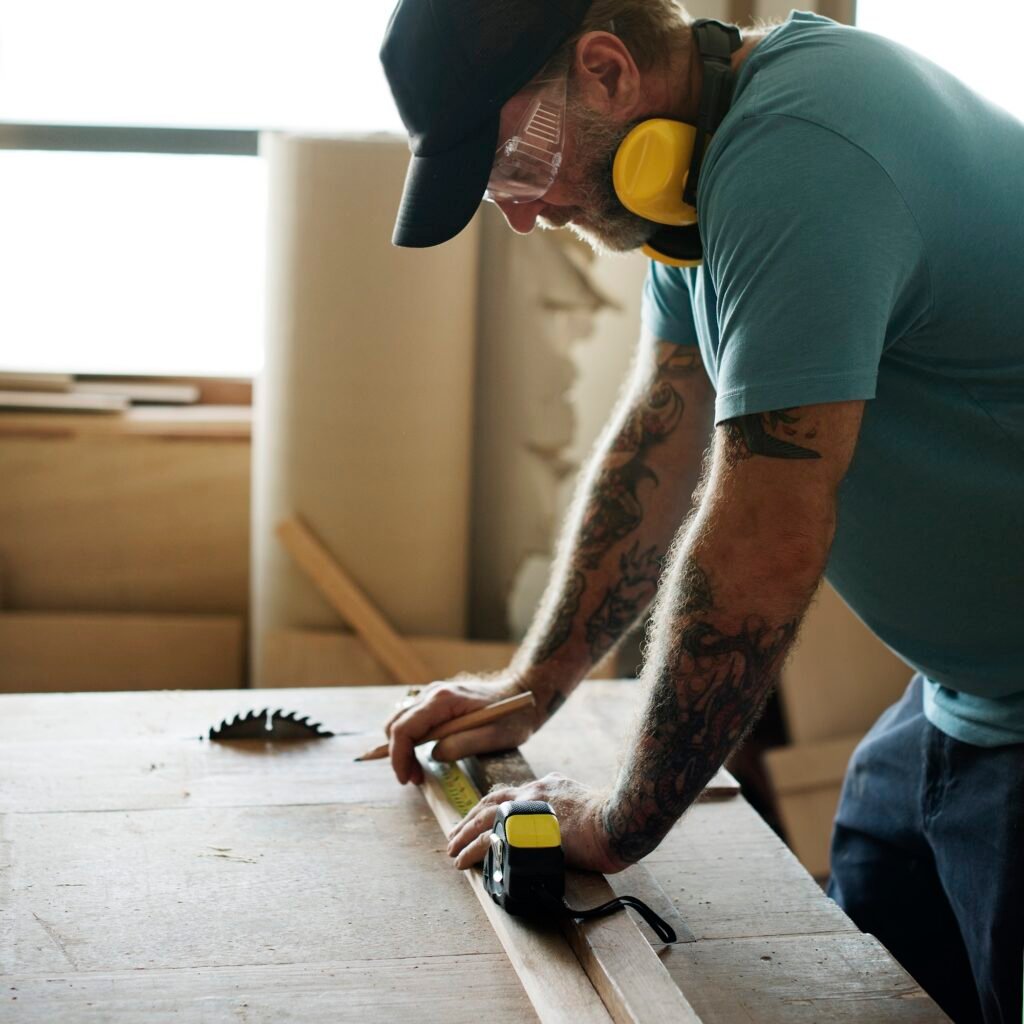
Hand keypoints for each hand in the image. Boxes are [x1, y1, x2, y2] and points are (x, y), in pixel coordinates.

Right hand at [384, 673, 541, 785]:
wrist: (522, 692)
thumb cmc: (512, 716)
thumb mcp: (494, 737)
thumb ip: (462, 745)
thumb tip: (435, 754)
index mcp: (442, 700)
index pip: (404, 728)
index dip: (399, 756)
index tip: (407, 779)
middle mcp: (432, 693)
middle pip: (395, 724)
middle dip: (399, 755)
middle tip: (414, 778)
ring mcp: (433, 695)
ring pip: (401, 722)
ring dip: (403, 748)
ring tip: (419, 771)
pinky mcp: (437, 701)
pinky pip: (412, 720)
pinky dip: (411, 740)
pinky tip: (424, 755)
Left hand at [446, 772, 628, 874]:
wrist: (620, 819)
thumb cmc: (615, 820)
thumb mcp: (589, 807)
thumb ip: (572, 814)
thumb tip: (571, 833)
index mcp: (549, 785)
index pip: (512, 793)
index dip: (492, 806)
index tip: (480, 816)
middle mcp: (535, 791)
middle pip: (491, 801)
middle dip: (470, 817)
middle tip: (455, 833)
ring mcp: (528, 807)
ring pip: (484, 817)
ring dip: (464, 834)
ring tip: (452, 850)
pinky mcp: (525, 826)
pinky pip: (489, 837)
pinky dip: (473, 848)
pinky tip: (463, 861)